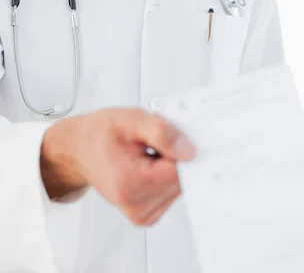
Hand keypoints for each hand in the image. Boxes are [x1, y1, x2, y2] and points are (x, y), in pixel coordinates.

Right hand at [40, 108, 195, 225]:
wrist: (80, 150)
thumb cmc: (101, 134)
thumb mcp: (131, 120)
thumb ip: (162, 133)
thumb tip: (190, 152)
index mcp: (131, 184)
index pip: (180, 169)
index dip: (180, 147)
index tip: (169, 134)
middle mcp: (137, 206)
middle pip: (182, 179)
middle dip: (175, 155)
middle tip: (154, 140)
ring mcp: (142, 214)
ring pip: (180, 185)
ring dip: (171, 165)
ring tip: (149, 152)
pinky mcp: (147, 215)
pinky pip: (172, 192)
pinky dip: (166, 175)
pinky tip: (149, 165)